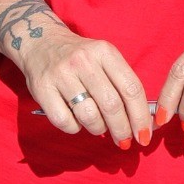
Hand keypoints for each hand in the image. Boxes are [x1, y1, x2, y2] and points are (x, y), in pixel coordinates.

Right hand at [21, 29, 152, 147]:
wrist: (39, 42)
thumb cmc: (79, 58)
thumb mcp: (103, 58)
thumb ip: (121, 83)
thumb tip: (140, 122)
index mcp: (104, 52)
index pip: (131, 88)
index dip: (141, 116)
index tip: (145, 135)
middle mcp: (83, 60)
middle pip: (112, 105)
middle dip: (122, 130)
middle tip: (124, 141)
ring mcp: (61, 74)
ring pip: (89, 116)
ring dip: (98, 129)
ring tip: (98, 127)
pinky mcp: (42, 88)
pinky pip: (65, 121)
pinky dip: (75, 128)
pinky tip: (76, 121)